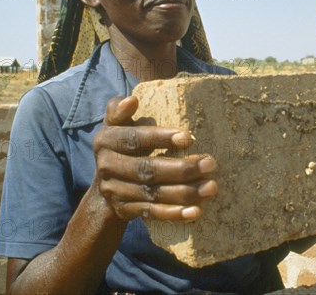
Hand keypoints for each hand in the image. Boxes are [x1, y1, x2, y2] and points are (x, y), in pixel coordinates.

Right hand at [92, 96, 217, 221]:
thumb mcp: (117, 125)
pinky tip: (195, 212)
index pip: (134, 139)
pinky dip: (173, 214)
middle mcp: (106, 166)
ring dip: (184, 193)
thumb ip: (120, 111)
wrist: (104, 187)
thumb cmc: (122, 146)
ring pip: (152, 193)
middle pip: (147, 169)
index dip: (160, 138)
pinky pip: (151, 213)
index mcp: (105, 140)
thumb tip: (131, 100)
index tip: (188, 137)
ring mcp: (115, 191)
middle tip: (211, 164)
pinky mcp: (125, 211)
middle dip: (181, 169)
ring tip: (211, 187)